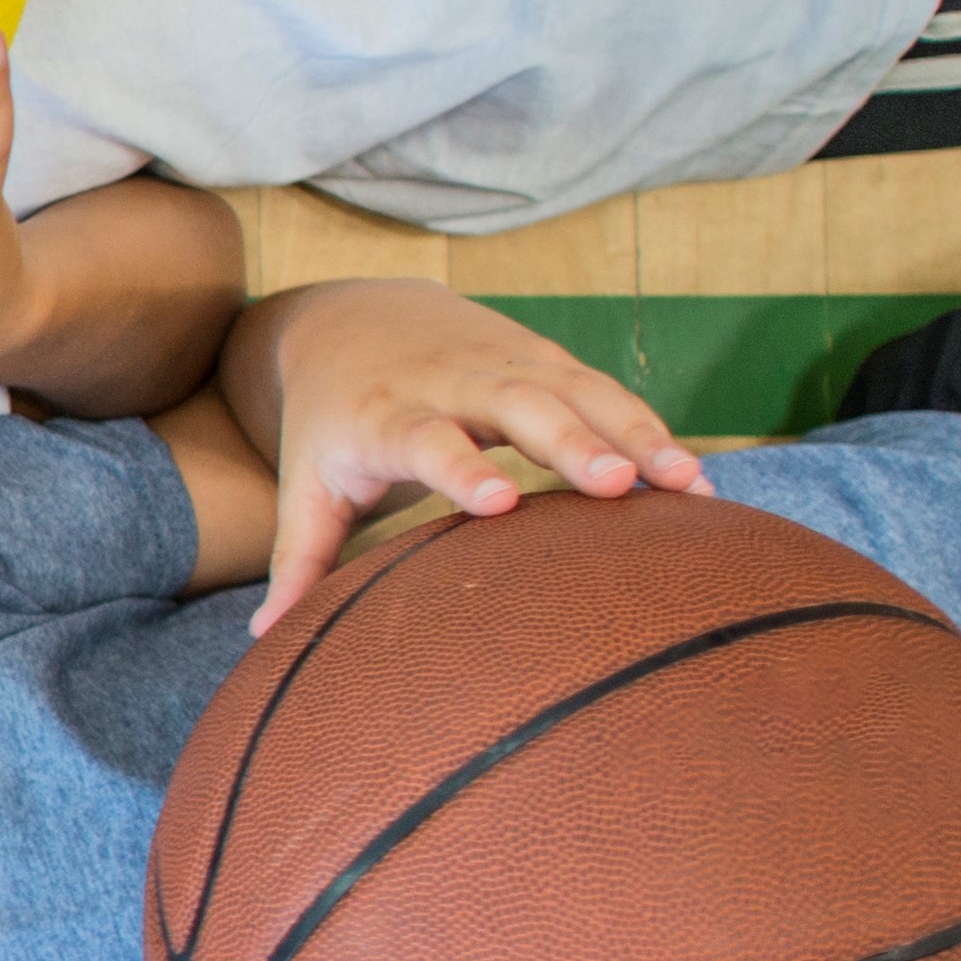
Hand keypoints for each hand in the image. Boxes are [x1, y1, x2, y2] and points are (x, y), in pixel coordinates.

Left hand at [254, 278, 711, 633]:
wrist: (352, 318)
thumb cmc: (332, 421)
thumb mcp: (304, 482)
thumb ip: (299, 558)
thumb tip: (268, 642)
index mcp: (386, 416)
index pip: (425, 438)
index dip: (459, 465)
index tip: (495, 501)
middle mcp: (452, 381)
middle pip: (519, 405)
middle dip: (572, 441)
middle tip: (621, 482)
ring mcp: (507, 362)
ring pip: (579, 392)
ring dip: (635, 434)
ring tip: (687, 487)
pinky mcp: (546, 358)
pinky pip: (606, 392)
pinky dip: (650, 428)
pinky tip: (693, 480)